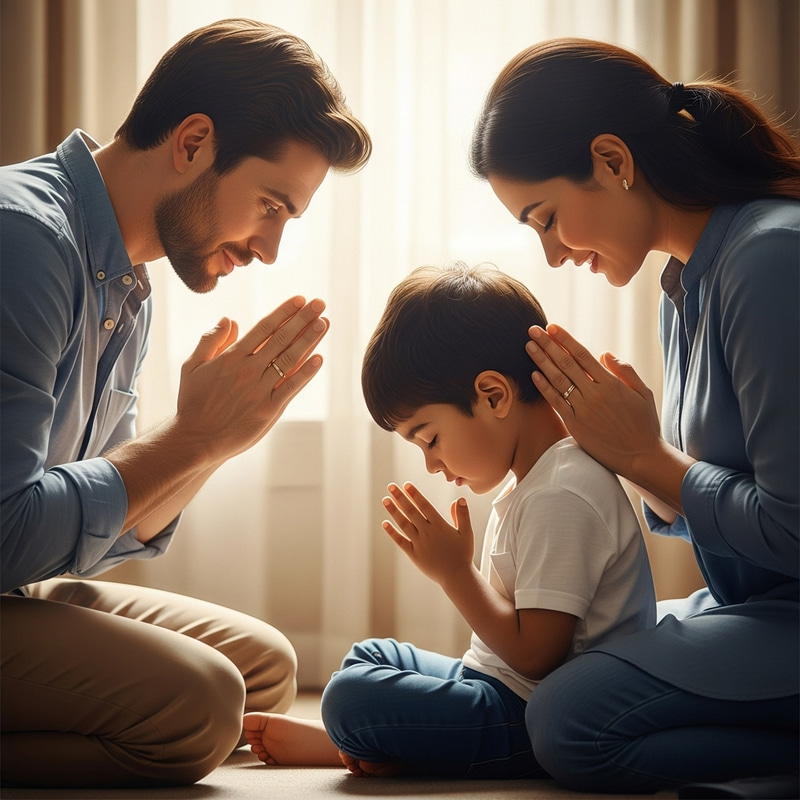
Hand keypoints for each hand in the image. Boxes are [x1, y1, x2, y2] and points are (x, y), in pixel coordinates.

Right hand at [175, 296, 328, 460]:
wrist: (196, 439)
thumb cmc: (192, 403)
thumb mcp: (192, 366)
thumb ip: (210, 340)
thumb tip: (230, 319)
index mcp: (232, 357)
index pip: (264, 328)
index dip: (284, 312)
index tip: (300, 299)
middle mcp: (249, 370)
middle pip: (281, 339)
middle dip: (303, 319)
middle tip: (320, 303)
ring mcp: (260, 390)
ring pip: (290, 359)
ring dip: (309, 340)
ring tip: (324, 323)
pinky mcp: (268, 410)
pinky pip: (291, 388)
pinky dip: (306, 373)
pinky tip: (319, 359)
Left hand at [382, 483, 473, 585]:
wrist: (457, 576)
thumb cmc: (463, 554)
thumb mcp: (467, 533)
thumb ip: (462, 515)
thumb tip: (459, 499)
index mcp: (440, 525)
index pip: (425, 506)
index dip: (415, 494)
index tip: (406, 485)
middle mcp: (428, 532)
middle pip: (412, 511)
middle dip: (400, 498)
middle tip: (391, 486)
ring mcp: (419, 543)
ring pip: (404, 524)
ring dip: (394, 511)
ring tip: (385, 500)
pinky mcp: (414, 555)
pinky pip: (401, 541)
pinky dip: (392, 532)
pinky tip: (385, 523)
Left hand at [526, 323, 662, 480]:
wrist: (640, 456)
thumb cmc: (644, 424)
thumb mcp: (643, 393)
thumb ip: (624, 371)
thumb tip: (604, 353)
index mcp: (611, 383)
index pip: (582, 355)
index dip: (565, 339)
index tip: (552, 327)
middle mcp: (594, 393)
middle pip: (565, 363)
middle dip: (547, 345)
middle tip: (533, 330)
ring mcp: (582, 409)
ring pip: (557, 380)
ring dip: (541, 361)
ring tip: (529, 347)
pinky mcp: (574, 424)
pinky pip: (556, 402)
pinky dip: (544, 387)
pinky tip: (534, 374)